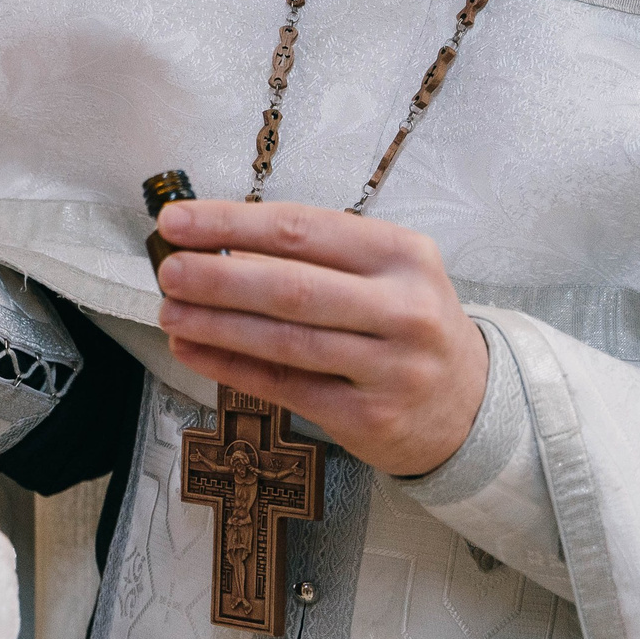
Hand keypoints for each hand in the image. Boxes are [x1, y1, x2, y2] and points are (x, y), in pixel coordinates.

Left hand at [153, 199, 487, 476]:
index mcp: (402, 255)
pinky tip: (195, 349)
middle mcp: (403, 309)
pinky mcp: (369, 417)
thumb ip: (314, 255)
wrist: (471, 402)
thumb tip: (216, 243)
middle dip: (218, 277)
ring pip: (285, 341)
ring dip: (216, 325)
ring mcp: (390, 368)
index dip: (231, 224)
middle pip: (292, 288)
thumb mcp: (385, 272)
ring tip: (170, 311)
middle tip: (168, 270)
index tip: (179, 221)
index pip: (302, 230)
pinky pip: (286, 386)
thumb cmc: (407, 322)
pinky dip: (231, 366)